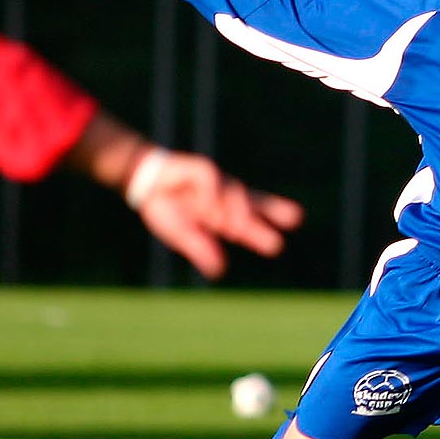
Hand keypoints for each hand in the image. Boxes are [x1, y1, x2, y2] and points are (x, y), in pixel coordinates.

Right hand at [134, 152, 304, 278]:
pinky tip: (206, 209)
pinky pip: (211, 181)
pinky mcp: (202, 169)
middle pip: (255, 203)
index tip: (277, 244)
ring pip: (235, 194)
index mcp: (225, 216)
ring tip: (238, 229)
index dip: (265, 233)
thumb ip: (200, 248)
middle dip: (275, 210)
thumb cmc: (166, 209)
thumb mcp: (181, 234)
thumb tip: (219, 270)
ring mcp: (217, 183)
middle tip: (296, 219)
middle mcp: (226, 199)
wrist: (143, 182)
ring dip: (238, 211)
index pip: (251, 223)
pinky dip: (211, 195)